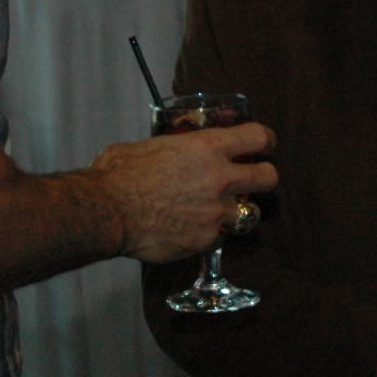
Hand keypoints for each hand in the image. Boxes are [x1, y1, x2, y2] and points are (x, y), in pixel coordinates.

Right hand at [89, 121, 277, 262]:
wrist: (108, 211)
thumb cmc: (119, 175)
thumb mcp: (148, 145)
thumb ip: (171, 146)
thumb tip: (169, 148)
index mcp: (207, 148)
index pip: (257, 137)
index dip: (265, 140)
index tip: (264, 145)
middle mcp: (219, 179)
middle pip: (268, 177)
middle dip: (265, 177)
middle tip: (256, 179)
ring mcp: (215, 212)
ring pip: (251, 213)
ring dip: (240, 212)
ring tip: (225, 211)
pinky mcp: (205, 239)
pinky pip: (221, 237)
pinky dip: (211, 234)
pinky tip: (195, 230)